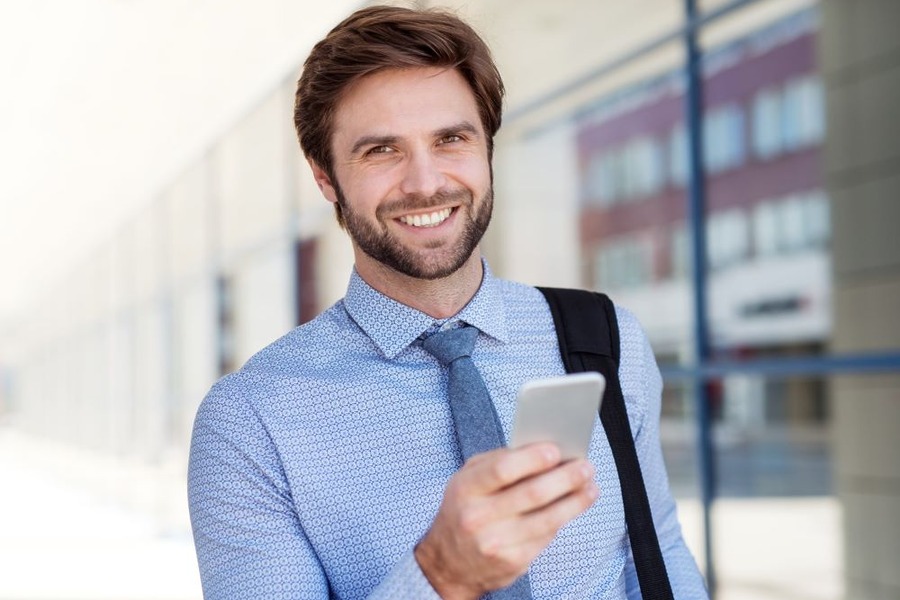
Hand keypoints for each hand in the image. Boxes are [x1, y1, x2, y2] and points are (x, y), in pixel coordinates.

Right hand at [414, 443, 598, 599]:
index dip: (532, 459)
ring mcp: (496, 543)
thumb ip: (497, 462)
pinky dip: (564, 519)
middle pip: (532, 494)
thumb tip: (540, 449)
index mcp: (465, 489)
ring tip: (590, 486)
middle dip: (565, 478)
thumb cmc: (464, 510)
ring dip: (575, 501)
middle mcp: (478, 517)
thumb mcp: (467, 480)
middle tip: (585, 467)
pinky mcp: (513, 562)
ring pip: (547, 519)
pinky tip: (575, 506)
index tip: (556, 450)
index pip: (502, 470)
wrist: (449, 563)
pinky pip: (546, 536)